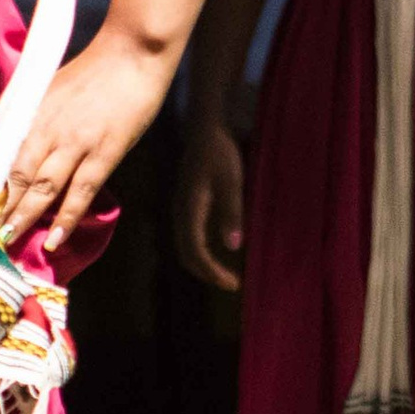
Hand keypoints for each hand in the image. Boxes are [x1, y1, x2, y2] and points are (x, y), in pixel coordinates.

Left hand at [0, 28, 171, 256]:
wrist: (132, 54)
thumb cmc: (92, 70)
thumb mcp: (49, 86)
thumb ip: (30, 113)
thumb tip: (8, 138)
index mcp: (31, 111)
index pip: (0, 152)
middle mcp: (47, 128)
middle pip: (16, 174)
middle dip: (0, 205)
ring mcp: (75, 143)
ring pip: (43, 187)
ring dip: (24, 216)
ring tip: (10, 239)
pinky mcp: (103, 153)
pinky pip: (80, 192)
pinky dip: (65, 217)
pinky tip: (54, 239)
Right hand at [174, 117, 246, 291]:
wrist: (203, 130)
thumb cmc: (219, 153)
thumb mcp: (231, 182)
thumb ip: (231, 212)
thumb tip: (234, 246)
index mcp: (190, 209)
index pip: (196, 251)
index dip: (212, 271)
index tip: (233, 283)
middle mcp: (181, 213)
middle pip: (187, 254)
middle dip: (207, 273)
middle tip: (232, 283)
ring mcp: (181, 209)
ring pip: (186, 246)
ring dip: (203, 264)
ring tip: (225, 273)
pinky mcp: (186, 205)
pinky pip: (189, 236)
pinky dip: (201, 250)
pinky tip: (217, 251)